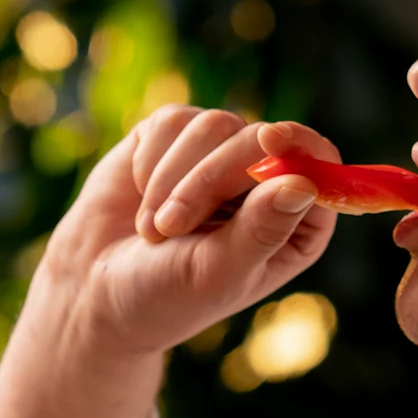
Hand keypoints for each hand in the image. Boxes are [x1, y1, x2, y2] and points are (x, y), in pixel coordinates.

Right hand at [43, 105, 340, 355]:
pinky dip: (151, 163)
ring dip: (174, 180)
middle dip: (211, 179)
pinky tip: (142, 201)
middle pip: (262, 138)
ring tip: (154, 230)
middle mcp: (268, 180)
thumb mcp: (218, 273)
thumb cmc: (169, 296)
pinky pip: (175, 122)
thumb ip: (261, 230)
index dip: (301, 145)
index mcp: (298, 220)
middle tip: (172, 226)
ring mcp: (224, 153)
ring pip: (216, 125)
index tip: (271, 141)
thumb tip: (304, 184)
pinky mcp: (179, 136)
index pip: (321, 162)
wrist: (97, 292)